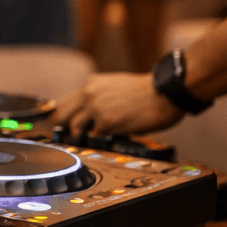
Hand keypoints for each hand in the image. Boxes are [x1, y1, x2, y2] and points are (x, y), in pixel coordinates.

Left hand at [53, 72, 183, 135]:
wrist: (165, 92)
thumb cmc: (146, 91)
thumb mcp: (115, 85)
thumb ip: (99, 97)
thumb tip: (89, 116)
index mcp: (91, 83)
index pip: (64, 102)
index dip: (63, 117)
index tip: (62, 127)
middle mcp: (89, 94)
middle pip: (61, 115)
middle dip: (64, 128)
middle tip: (70, 138)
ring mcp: (96, 109)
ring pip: (75, 128)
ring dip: (82, 137)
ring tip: (92, 142)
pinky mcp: (106, 123)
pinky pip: (94, 138)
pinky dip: (99, 142)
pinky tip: (109, 142)